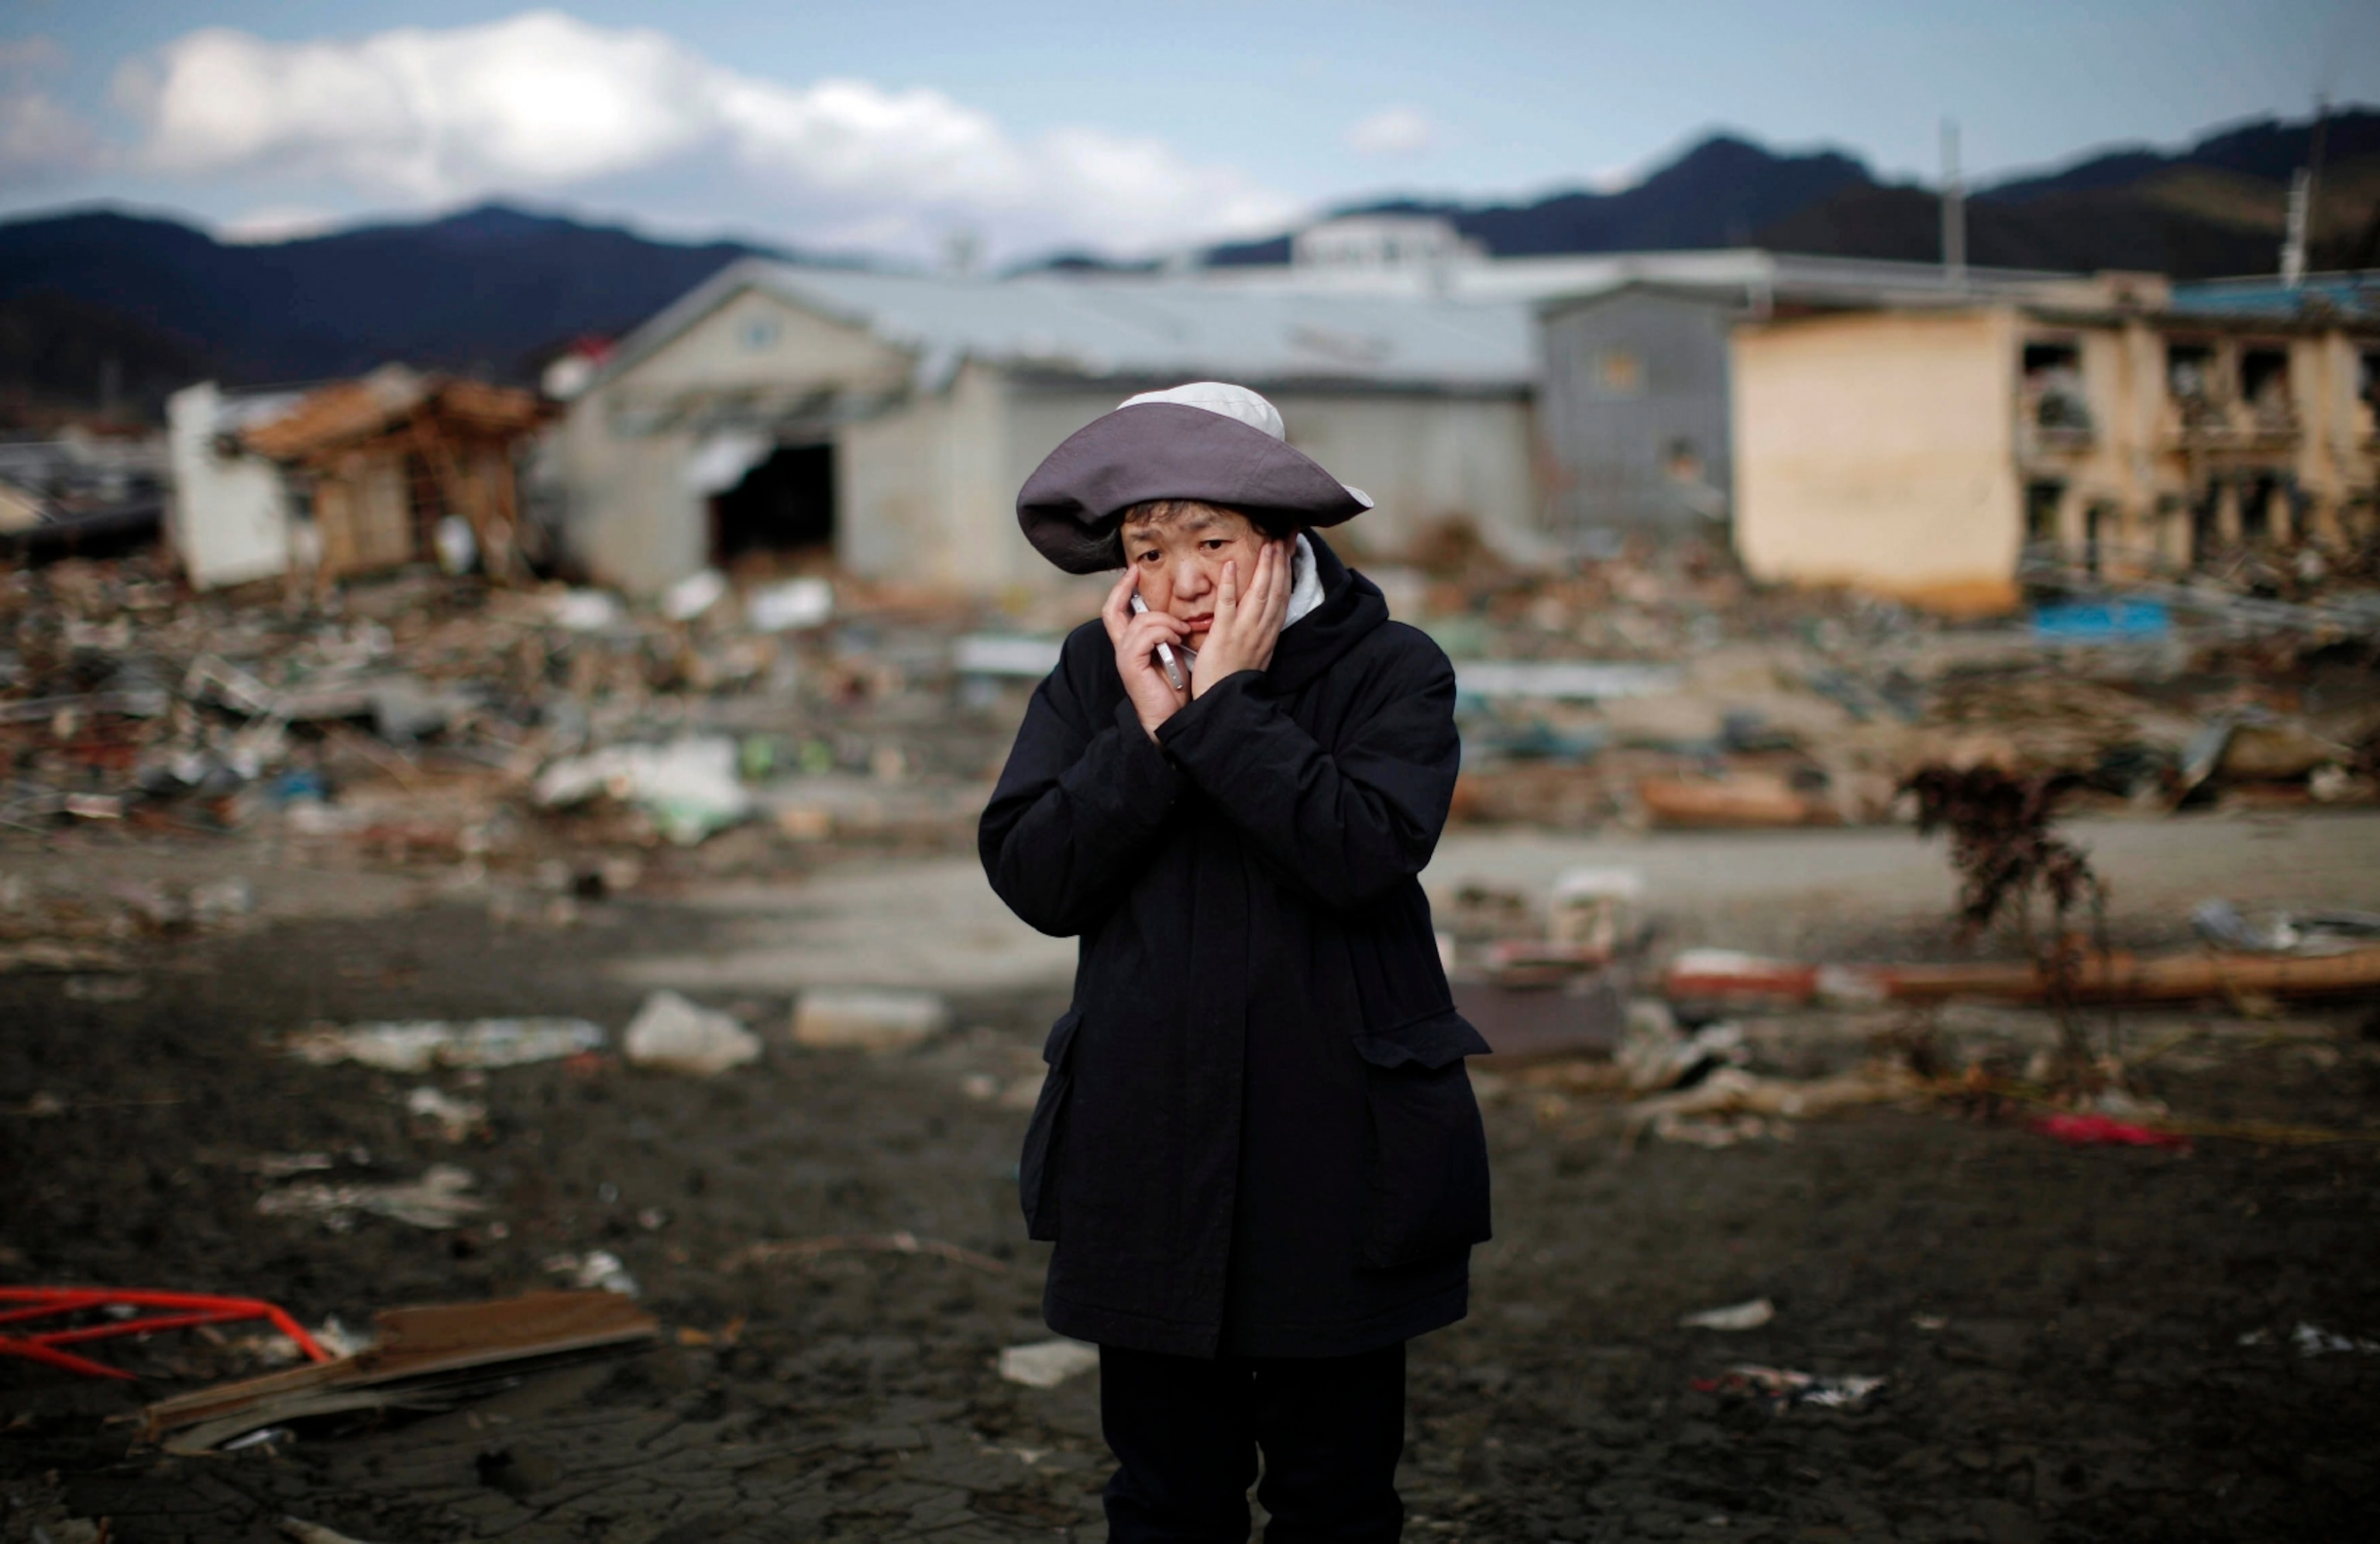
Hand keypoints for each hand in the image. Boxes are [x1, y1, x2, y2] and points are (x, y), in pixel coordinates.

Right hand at [1101, 568, 1188, 738]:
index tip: (1134, 570)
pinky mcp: (1131, 665)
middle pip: (1111, 609)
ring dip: (1166, 621)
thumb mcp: (1172, 652)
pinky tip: (1177, 641)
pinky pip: (1146, 635)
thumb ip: (1167, 633)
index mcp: (1131, 644)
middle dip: (1123, 588)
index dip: (1121, 589)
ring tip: (1182, 631)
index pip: (1116, 610)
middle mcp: (1122, 648)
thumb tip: (1178, 616)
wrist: (1171, 717)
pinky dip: (1164, 632)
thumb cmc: (1175, 687)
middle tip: (1136, 572)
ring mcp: (1124, 656)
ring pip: (1141, 621)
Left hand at [1190, 538, 1291, 697]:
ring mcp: (1245, 631)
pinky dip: (1230, 584)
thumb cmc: (1236, 677)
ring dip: (1263, 568)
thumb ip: (1262, 631)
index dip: (1286, 574)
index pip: (1282, 598)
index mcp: (1270, 634)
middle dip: (1279, 564)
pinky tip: (1231, 565)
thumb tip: (1264, 613)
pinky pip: (1228, 604)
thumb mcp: (1258, 652)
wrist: (1225, 699)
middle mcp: (1262, 630)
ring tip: (1266, 546)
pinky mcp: (1224, 634)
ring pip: (1259, 594)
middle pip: (1275, 591)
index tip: (1287, 555)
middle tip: (1279, 542)